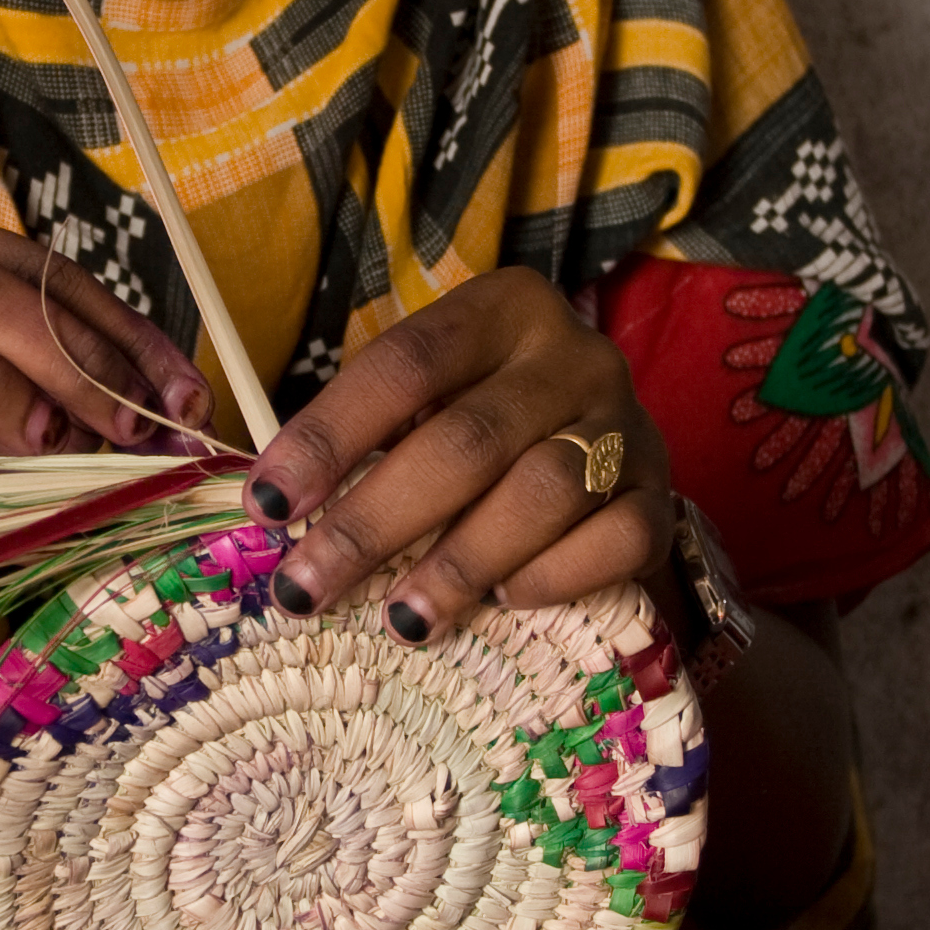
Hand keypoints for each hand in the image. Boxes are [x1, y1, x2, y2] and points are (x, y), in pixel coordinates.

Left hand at [243, 268, 672, 640]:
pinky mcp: (660, 499)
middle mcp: (574, 357)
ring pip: (542, 493)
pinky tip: (504, 602)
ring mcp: (627, 426)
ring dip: (460, 563)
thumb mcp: (431, 401)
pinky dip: (553, 577)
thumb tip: (268, 506)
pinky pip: (615, 540)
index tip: (268, 505)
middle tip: (307, 587)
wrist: (610, 458)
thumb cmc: (489, 428)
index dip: (330, 435)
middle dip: (374, 522)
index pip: (406, 364)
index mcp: (503, 310)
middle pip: (467, 440)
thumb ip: (366, 431)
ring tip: (400, 618)